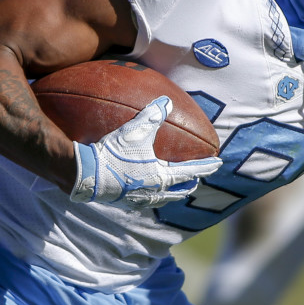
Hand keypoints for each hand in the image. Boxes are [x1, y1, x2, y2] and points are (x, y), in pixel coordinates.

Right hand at [70, 96, 221, 209]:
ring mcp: (139, 200)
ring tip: (176, 190)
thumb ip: (152, 116)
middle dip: (190, 184)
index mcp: (161, 176)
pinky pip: (144, 202)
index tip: (218, 164)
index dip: (205, 167)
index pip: (190, 171)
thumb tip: (166, 101)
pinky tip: (145, 193)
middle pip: (179, 190)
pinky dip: (152, 197)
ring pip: (163, 199)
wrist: (85, 175)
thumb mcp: (135, 131)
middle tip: (197, 179)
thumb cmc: (113, 153)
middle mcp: (154, 192)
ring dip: (173, 194)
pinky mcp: (123, 203)